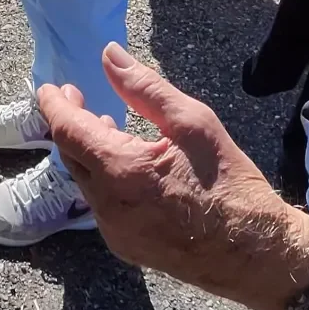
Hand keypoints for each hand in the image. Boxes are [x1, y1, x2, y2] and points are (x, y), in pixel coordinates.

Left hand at [38, 49, 308, 309]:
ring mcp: (115, 232)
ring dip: (89, 151)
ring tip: (107, 126)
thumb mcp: (193, 122)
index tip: (51, 86)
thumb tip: (109, 55)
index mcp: (121, 172)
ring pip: (85, 182)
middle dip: (71, 124)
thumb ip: (144, 88)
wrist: (257, 254)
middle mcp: (108, 206)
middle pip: (71, 156)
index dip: (54, 105)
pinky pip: (102, 206)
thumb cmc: (230, 182)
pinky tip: (126, 165)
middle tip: (81, 97)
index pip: (67, 131)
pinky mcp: (126, 248)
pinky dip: (103, 178)